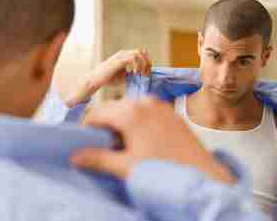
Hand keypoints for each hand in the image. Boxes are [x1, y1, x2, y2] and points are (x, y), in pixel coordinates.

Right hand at [65, 49, 151, 107]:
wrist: (96, 80)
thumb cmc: (109, 79)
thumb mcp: (124, 77)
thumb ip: (133, 75)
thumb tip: (143, 76)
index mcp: (125, 56)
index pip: (141, 54)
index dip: (147, 62)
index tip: (147, 73)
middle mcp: (124, 53)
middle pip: (142, 52)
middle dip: (147, 63)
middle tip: (146, 74)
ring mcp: (121, 56)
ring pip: (138, 53)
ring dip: (143, 64)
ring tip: (141, 74)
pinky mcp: (118, 60)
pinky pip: (132, 58)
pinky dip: (137, 65)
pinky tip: (135, 72)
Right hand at [69, 97, 234, 183]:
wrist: (202, 174)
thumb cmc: (164, 170)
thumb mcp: (126, 166)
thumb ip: (97, 159)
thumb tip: (74, 157)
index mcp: (130, 111)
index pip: (96, 113)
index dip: (86, 129)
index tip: (84, 143)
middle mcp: (146, 102)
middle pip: (113, 109)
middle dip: (105, 126)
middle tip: (105, 147)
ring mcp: (161, 106)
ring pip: (130, 110)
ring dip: (122, 124)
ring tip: (125, 146)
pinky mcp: (172, 114)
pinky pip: (147, 112)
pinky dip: (138, 122)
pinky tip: (143, 141)